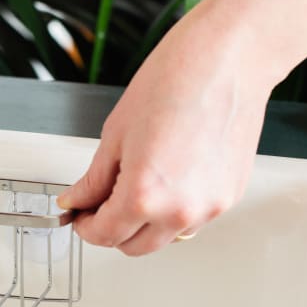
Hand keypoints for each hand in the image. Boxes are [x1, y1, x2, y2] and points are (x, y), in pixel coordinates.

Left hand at [57, 0, 273, 254]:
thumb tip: (77, 199)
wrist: (226, 60)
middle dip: (111, 229)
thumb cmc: (174, 82)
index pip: (104, 235)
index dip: (84, 227)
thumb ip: (94, 179)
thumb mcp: (115, 134)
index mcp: (144, 195)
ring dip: (145, 223)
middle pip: (134, 246)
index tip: (78, 216)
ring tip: (136, 185)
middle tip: (98, 205)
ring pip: (166, 237)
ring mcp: (210, 207)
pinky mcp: (229, 196)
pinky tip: (168, 178)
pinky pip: (193, 219)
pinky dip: (175, 209)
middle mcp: (180, 210)